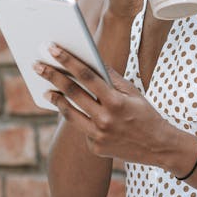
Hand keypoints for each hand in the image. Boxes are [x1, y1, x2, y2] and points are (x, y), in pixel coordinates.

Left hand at [35, 44, 181, 166]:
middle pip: (72, 93)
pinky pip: (82, 129)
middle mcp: (105, 119)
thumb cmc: (147, 114)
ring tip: (47, 90)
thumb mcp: (134, 93)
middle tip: (37, 65)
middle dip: (53, 77)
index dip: (68, 61)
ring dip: (56, 100)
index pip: (87, 76)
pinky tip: (77, 113)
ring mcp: (98, 136)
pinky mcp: (95, 147)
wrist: (159, 147)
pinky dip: (80, 118)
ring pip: (69, 114)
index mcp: (116, 101)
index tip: (53, 49)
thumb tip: (93, 61)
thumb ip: (112, 78)